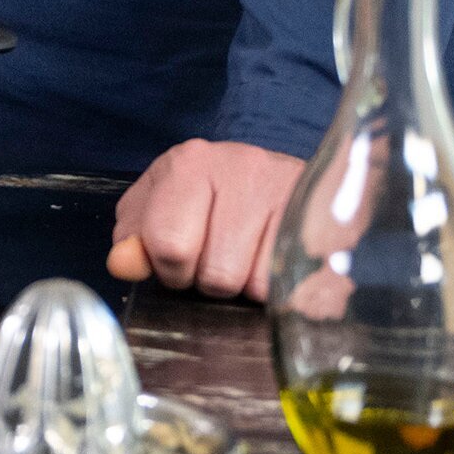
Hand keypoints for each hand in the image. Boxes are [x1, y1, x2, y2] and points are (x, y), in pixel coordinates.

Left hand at [106, 139, 304, 299]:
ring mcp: (291, 194)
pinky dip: (283, 291)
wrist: (290, 181)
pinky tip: (279, 264)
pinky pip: (297, 289)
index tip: (179, 261)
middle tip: (219, 259)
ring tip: (251, 258)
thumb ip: (136, 237)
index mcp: (190, 163)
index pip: (168, 245)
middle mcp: (243, 169)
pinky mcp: (330, 222)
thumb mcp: (163, 206)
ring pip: (257, 287)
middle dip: (210, 282)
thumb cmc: (216, 198)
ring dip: (248, 288)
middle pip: (216, 274)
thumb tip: (123, 265)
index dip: (169, 269)